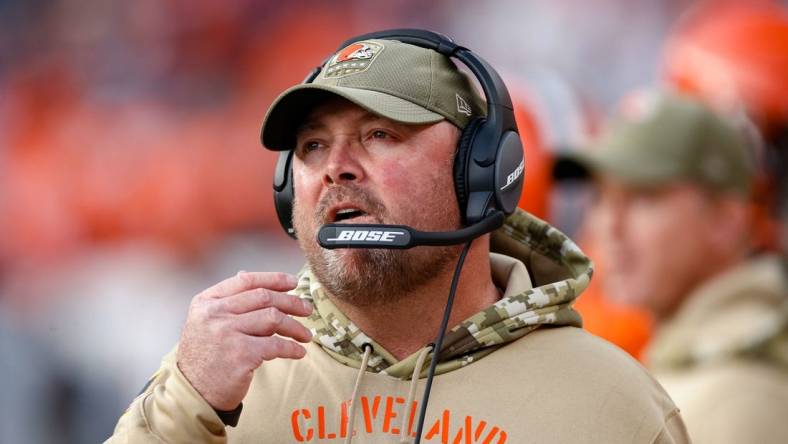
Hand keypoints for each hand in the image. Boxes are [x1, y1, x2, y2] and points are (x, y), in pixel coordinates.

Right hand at [176, 271, 312, 410]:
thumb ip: (226, 300)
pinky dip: (292, 348)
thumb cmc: (205, 355)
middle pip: (264, 297)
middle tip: (307, 309)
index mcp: (206, 301)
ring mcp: (227, 334)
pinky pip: (276, 346)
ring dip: (295, 327)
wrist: (193, 393)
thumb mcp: (206, 322)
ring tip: (306, 335)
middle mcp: (214, 314)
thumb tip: (245, 273)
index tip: (294, 283)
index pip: (246, 281)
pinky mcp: (240, 355)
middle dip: (291, 302)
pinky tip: (299, 352)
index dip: (273, 279)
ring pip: (273, 319)